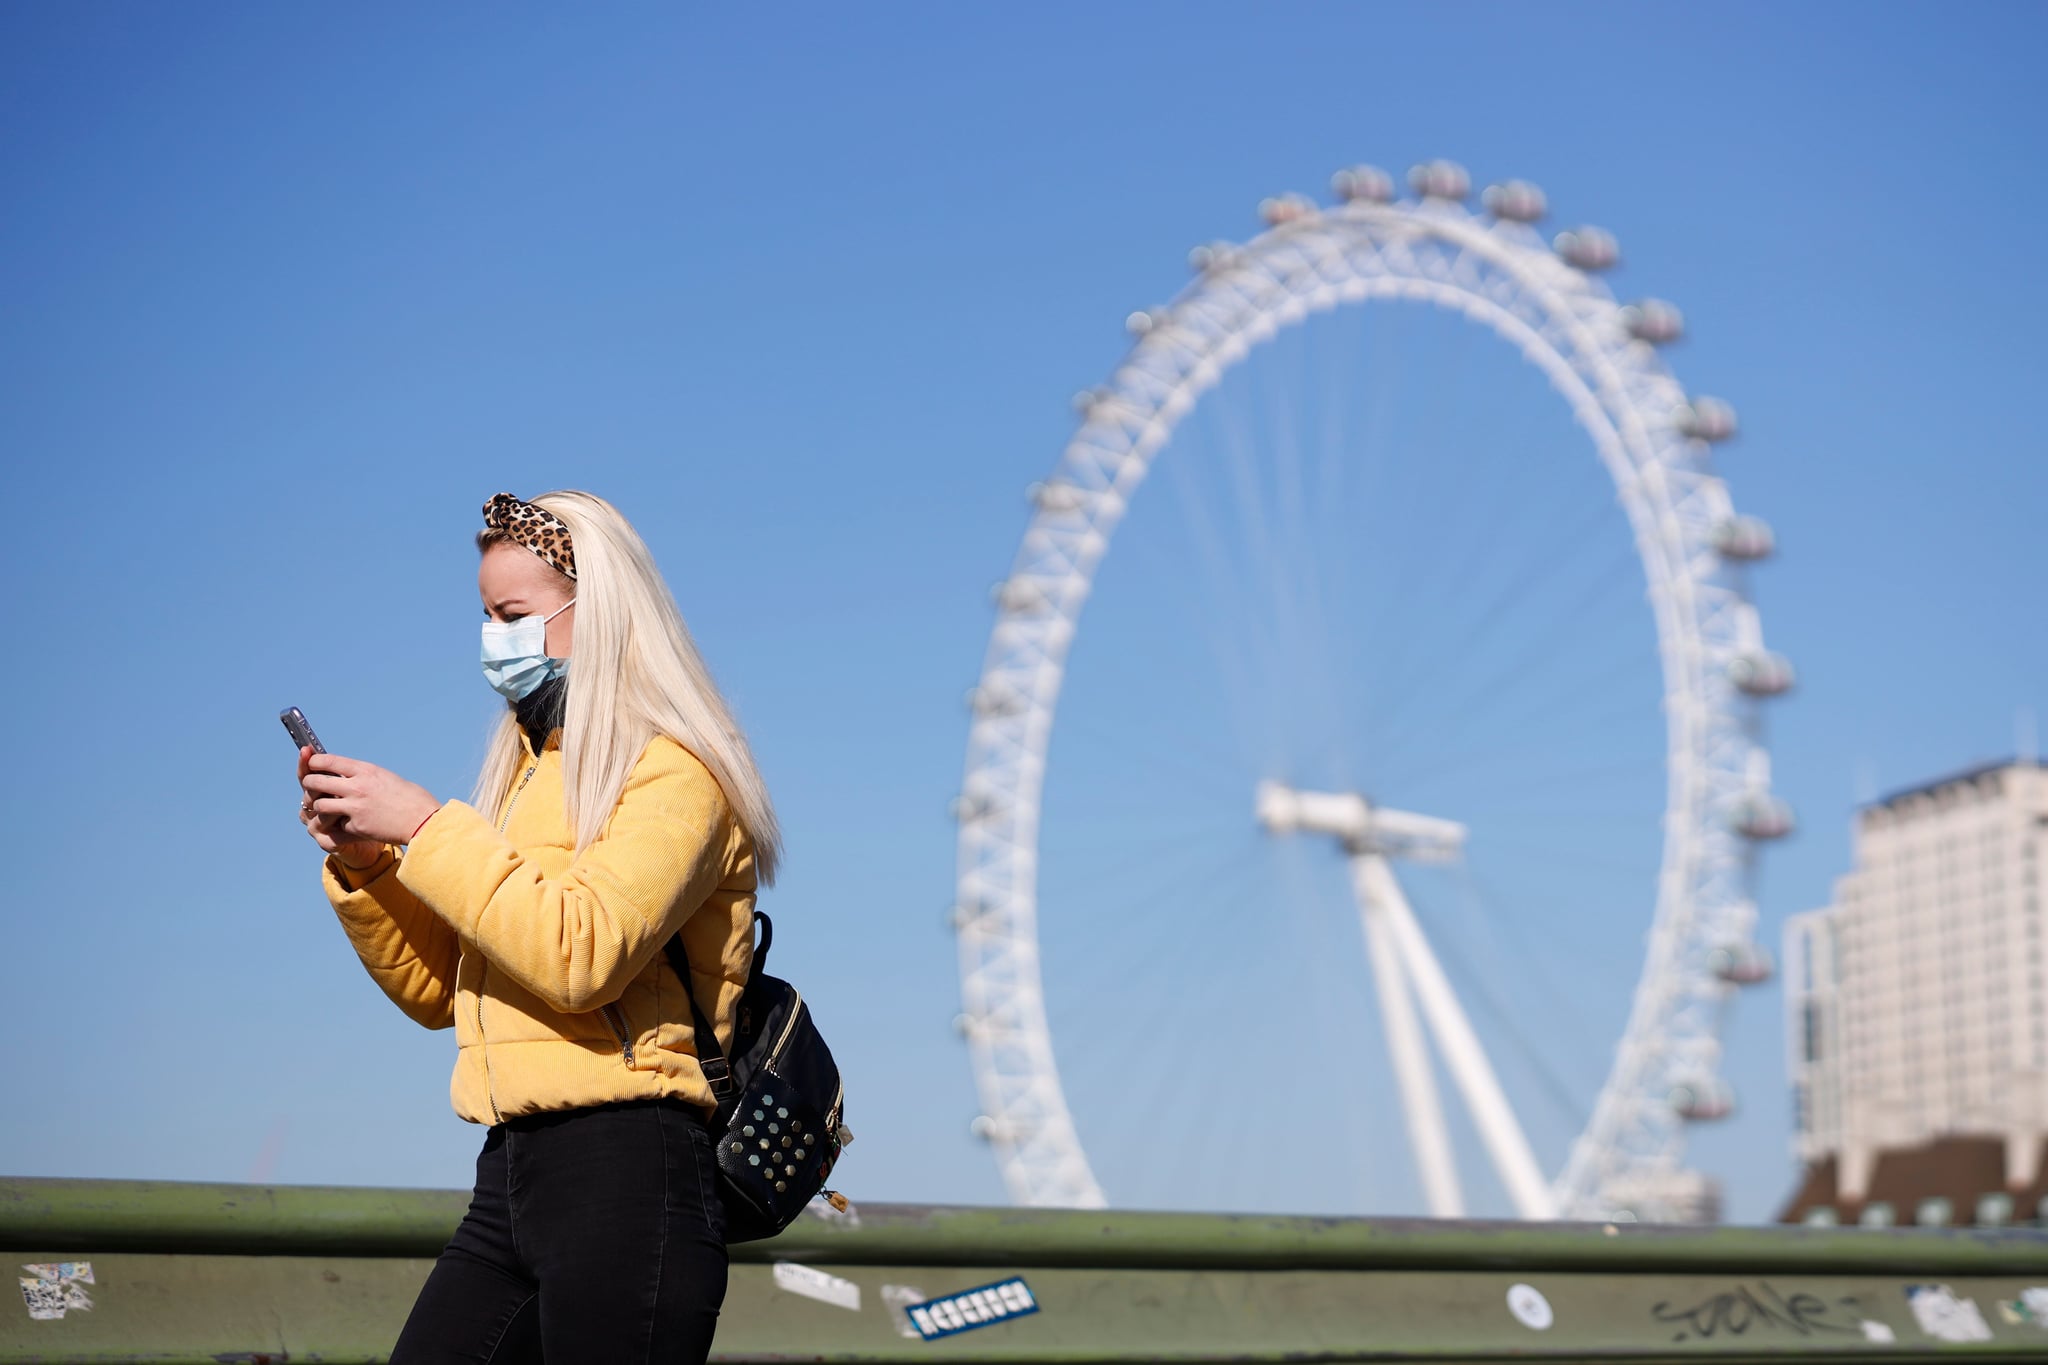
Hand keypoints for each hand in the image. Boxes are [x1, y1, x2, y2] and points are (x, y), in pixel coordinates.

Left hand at [298, 748, 441, 854]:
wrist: (424, 821)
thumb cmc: (411, 799)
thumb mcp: (387, 778)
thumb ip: (365, 777)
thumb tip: (347, 776)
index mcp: (366, 770)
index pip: (328, 760)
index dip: (314, 762)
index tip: (311, 764)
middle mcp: (357, 786)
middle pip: (316, 781)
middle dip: (309, 784)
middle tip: (311, 787)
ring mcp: (355, 807)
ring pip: (319, 805)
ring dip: (319, 807)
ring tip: (324, 808)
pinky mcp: (357, 827)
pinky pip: (337, 825)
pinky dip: (340, 825)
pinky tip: (346, 825)